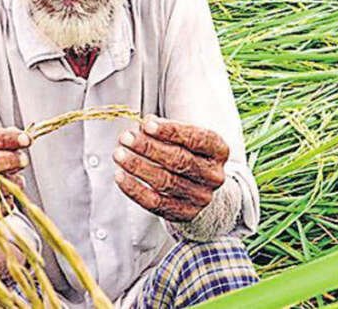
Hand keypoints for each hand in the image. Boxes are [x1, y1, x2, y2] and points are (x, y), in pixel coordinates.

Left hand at [113, 117, 228, 221]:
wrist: (202, 190)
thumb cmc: (190, 155)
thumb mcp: (187, 138)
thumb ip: (168, 130)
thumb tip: (146, 123)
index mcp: (219, 150)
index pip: (196, 139)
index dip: (170, 131)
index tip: (147, 124)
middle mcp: (214, 175)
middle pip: (179, 161)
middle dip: (148, 148)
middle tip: (126, 138)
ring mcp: (201, 197)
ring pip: (165, 182)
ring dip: (138, 166)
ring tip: (119, 154)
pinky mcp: (184, 214)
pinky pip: (155, 203)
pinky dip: (134, 189)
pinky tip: (120, 176)